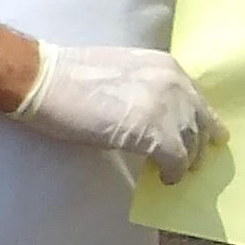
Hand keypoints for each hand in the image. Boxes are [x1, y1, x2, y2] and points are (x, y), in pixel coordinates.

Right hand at [13, 42, 222, 183]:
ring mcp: (167, 110)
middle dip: (197, 144)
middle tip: (192, 161)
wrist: (44, 80)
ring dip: (185, 160)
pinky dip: (172, 173)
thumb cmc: (69, 74)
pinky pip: (176, 161)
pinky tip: (164, 178)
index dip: (199, 120)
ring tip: (173, 170)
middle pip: (201, 123)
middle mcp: (175, 85)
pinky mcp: (155, 135)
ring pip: (192, 145)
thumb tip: (154, 111)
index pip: (197, 98)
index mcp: (167, 66)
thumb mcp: (123, 69)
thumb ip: (147, 85)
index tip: (200, 136)